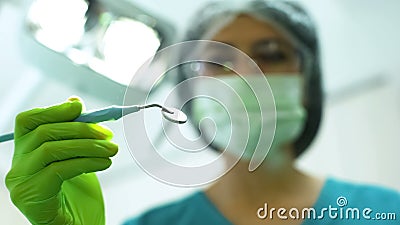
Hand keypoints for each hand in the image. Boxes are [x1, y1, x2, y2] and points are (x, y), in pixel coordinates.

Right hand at [5, 98, 117, 224]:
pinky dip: (86, 162)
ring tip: (111, 150)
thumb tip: (75, 103)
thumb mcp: (77, 158)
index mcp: (26, 152)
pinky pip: (59, 169)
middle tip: (107, 135)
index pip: (28, 121)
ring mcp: (21, 181)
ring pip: (52, 149)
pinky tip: (104, 163)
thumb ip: (74, 134)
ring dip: (88, 146)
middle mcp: (18, 165)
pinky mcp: (30, 195)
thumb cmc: (77, 197)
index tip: (80, 107)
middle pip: (44, 132)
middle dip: (82, 129)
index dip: (54, 109)